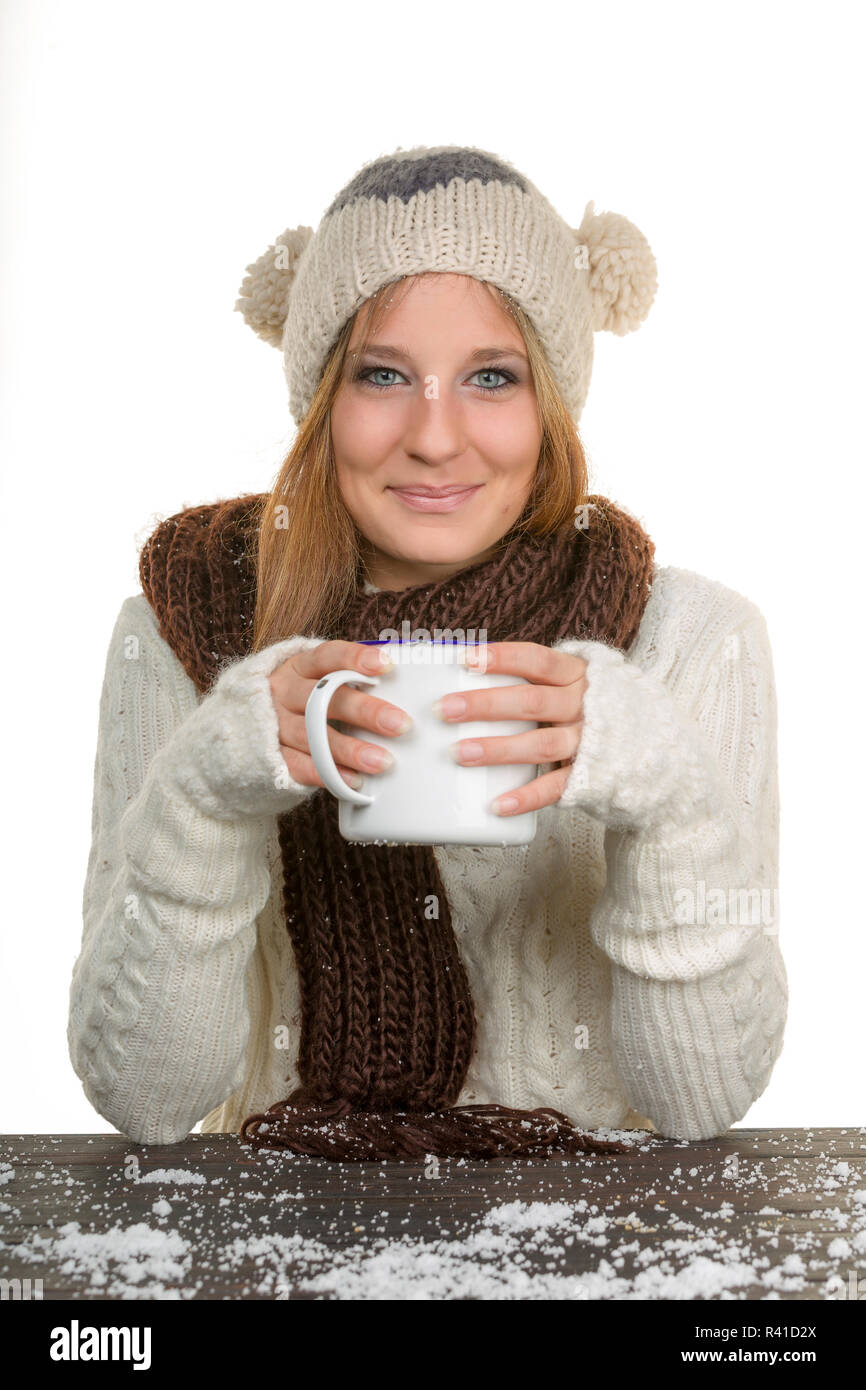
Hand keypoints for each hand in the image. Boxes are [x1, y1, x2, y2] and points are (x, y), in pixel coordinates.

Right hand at [267, 641, 411, 789]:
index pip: (327, 656)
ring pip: (313, 736)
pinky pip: (300, 766)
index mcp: (298, 667)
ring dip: (350, 750)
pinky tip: (355, 780)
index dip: (355, 659)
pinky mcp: (270, 756)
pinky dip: (329, 774)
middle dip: (365, 711)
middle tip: (400, 724)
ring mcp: (274, 725)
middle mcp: (284, 692)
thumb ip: (347, 681)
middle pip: (324, 698)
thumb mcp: (312, 681)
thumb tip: (401, 682)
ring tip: (382, 762)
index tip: (386, 666)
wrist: (242, 729)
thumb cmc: (298, 702)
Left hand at [433, 642, 588, 814]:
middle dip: (484, 705)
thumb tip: (472, 671)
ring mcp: (590, 741)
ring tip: (460, 753)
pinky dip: (525, 797)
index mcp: (578, 675)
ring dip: (497, 749)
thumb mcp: (575, 683)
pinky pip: (555, 787)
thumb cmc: (597, 708)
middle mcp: (585, 705)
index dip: (502, 658)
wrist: (654, 746)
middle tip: (445, 709)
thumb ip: (536, 679)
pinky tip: (496, 804)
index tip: (466, 659)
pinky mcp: (591, 775)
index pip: (538, 659)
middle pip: (531, 701)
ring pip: (539, 744)